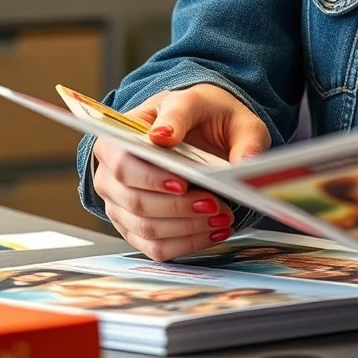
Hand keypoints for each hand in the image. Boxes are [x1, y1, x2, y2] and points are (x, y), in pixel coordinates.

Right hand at [93, 83, 270, 261]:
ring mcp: (119, 199)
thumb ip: (240, 134)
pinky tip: (212, 232)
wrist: (203, 127)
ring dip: (185, 228)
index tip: (183, 183)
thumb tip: (244, 162)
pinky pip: (153, 246)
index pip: (125, 159)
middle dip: (177, 207)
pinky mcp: (133, 224)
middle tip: (213, 204)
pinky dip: (185, 243)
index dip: (152, 177)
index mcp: (126, 130)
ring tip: (221, 217)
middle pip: (134, 198)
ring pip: (144, 226)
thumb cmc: (206, 115)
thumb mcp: (228, 112)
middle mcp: (113, 166)